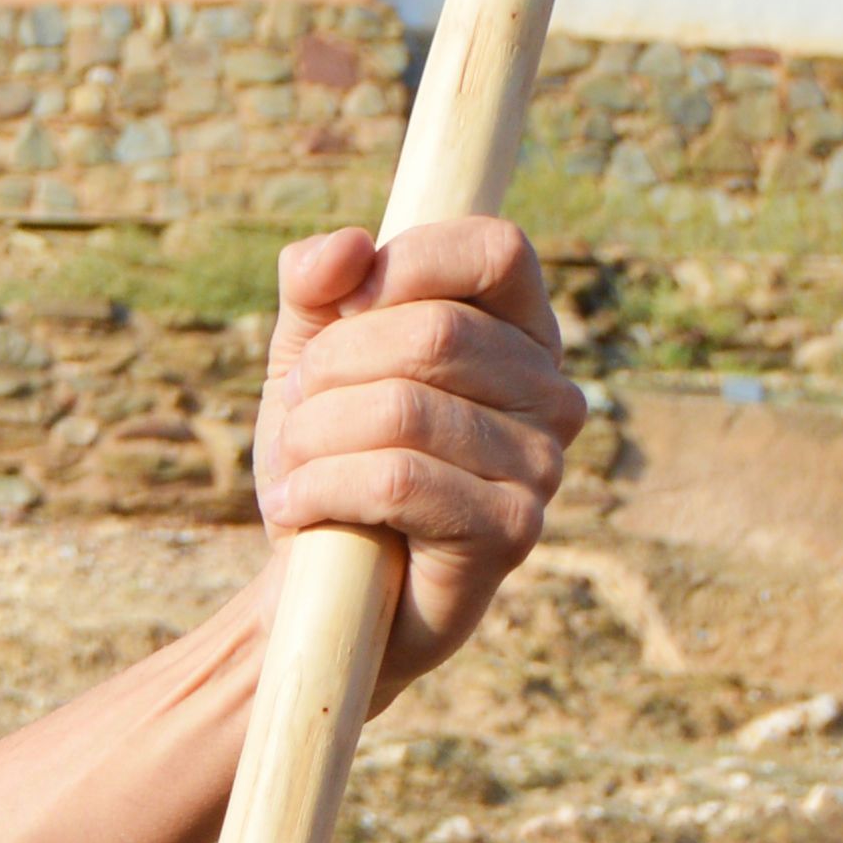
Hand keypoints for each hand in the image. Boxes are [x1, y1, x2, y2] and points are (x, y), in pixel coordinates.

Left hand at [254, 217, 586, 690]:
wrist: (320, 595)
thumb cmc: (328, 465)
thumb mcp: (309, 364)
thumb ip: (317, 290)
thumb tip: (344, 247)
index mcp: (520, 334)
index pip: (496, 249)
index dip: (406, 263)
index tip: (339, 309)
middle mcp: (551, 393)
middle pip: (434, 332)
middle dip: (331, 369)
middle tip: (294, 414)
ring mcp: (543, 465)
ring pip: (404, 409)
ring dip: (314, 435)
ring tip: (292, 466)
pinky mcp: (511, 531)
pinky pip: (400, 480)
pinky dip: (323, 487)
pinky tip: (294, 507)